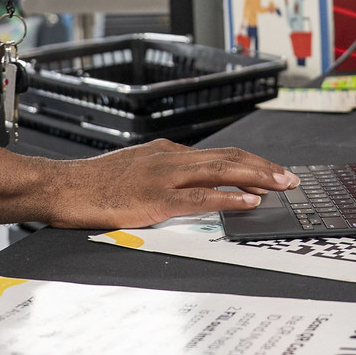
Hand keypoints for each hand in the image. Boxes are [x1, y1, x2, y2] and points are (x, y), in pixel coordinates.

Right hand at [42, 140, 296, 229]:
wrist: (65, 187)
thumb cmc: (96, 184)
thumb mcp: (136, 167)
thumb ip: (165, 171)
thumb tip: (192, 181)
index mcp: (168, 153)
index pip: (220, 154)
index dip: (250, 161)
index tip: (272, 170)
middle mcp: (171, 159)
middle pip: (228, 157)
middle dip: (263, 166)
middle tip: (290, 177)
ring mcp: (165, 177)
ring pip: (221, 171)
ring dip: (256, 177)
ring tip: (280, 184)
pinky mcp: (156, 199)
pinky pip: (201, 198)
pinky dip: (230, 198)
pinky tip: (249, 201)